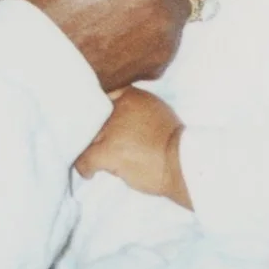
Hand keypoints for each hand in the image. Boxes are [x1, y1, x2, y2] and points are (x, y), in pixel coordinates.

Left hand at [75, 86, 190, 207]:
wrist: (184, 163)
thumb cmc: (175, 143)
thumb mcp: (157, 112)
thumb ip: (137, 110)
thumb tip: (121, 119)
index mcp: (132, 96)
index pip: (103, 96)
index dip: (96, 108)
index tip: (93, 119)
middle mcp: (118, 108)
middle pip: (92, 116)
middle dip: (91, 129)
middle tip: (91, 140)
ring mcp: (112, 129)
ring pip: (87, 137)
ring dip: (88, 147)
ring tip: (92, 156)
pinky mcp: (109, 151)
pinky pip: (85, 159)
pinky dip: (85, 167)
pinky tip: (89, 173)